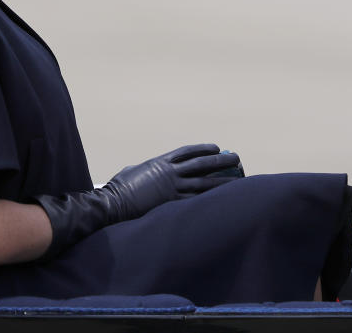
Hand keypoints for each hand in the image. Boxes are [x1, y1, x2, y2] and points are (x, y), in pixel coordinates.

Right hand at [107, 144, 243, 216]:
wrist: (113, 203)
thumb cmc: (119, 188)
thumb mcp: (133, 171)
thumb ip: (145, 169)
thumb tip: (144, 170)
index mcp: (161, 162)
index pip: (188, 152)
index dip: (204, 148)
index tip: (216, 147)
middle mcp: (170, 172)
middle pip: (202, 164)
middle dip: (221, 160)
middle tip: (236, 158)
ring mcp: (172, 188)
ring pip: (204, 182)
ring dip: (223, 179)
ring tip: (239, 177)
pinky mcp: (172, 203)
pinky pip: (196, 200)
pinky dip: (211, 198)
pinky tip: (223, 198)